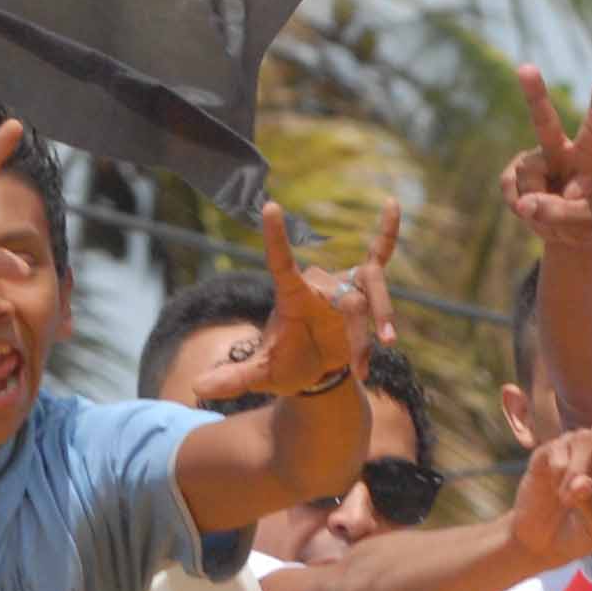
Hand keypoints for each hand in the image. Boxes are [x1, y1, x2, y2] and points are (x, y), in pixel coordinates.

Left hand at [239, 199, 398, 397]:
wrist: (314, 371)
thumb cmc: (286, 366)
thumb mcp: (261, 375)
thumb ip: (233, 379)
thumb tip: (199, 387)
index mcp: (291, 297)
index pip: (281, 263)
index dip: (276, 239)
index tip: (269, 207)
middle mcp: (318, 286)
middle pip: (347, 299)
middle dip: (359, 334)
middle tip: (362, 368)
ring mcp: (342, 285)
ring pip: (370, 290)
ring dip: (382, 317)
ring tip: (389, 345)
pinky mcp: (361, 289)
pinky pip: (378, 254)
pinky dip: (386, 232)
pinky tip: (392, 203)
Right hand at [500, 68, 591, 251]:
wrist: (570, 231)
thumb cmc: (587, 223)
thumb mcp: (582, 224)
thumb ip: (557, 214)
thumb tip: (525, 204)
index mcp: (589, 158)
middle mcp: (562, 151)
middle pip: (545, 122)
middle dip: (534, 95)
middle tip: (525, 68)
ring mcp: (537, 159)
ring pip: (526, 175)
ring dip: (533, 201)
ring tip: (549, 211)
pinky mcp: (516, 171)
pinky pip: (508, 185)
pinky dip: (516, 204)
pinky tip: (530, 208)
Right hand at [508, 327, 591, 562]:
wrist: (538, 539)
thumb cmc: (577, 534)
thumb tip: (578, 481)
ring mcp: (578, 443)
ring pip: (584, 444)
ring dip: (576, 481)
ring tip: (567, 502)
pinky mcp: (551, 448)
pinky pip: (559, 457)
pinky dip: (557, 481)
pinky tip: (552, 492)